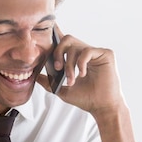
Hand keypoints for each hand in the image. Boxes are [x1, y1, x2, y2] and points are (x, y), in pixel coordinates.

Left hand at [36, 27, 138, 141]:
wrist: (101, 107)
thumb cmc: (86, 99)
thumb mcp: (61, 90)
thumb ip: (48, 82)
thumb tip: (35, 76)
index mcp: (77, 58)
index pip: (65, 43)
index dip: (56, 34)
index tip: (47, 33)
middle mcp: (86, 53)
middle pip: (67, 39)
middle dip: (58, 52)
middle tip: (57, 68)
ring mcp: (96, 53)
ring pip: (75, 46)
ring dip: (69, 64)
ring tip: (71, 79)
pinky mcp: (106, 54)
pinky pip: (87, 50)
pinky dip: (80, 63)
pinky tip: (82, 74)